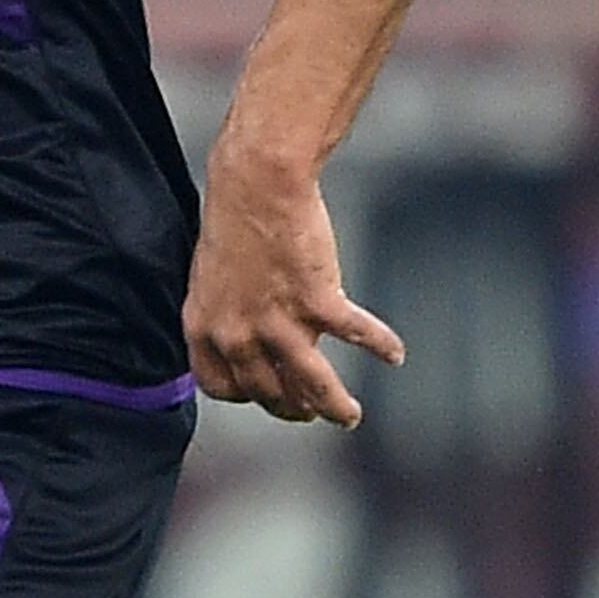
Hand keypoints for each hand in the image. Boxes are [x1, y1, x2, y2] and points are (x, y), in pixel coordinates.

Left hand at [182, 141, 402, 426]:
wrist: (256, 182)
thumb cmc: (234, 218)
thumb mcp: (212, 275)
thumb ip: (227, 312)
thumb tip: (249, 338)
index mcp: (204, 326)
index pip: (219, 386)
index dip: (245, 395)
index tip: (264, 395)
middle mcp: (237, 334)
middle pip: (268, 393)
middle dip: (293, 408)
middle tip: (310, 411)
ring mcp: (278, 322)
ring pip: (312, 388)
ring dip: (334, 407)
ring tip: (349, 415)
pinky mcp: (316, 302)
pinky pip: (356, 335)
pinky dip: (380, 345)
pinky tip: (394, 354)